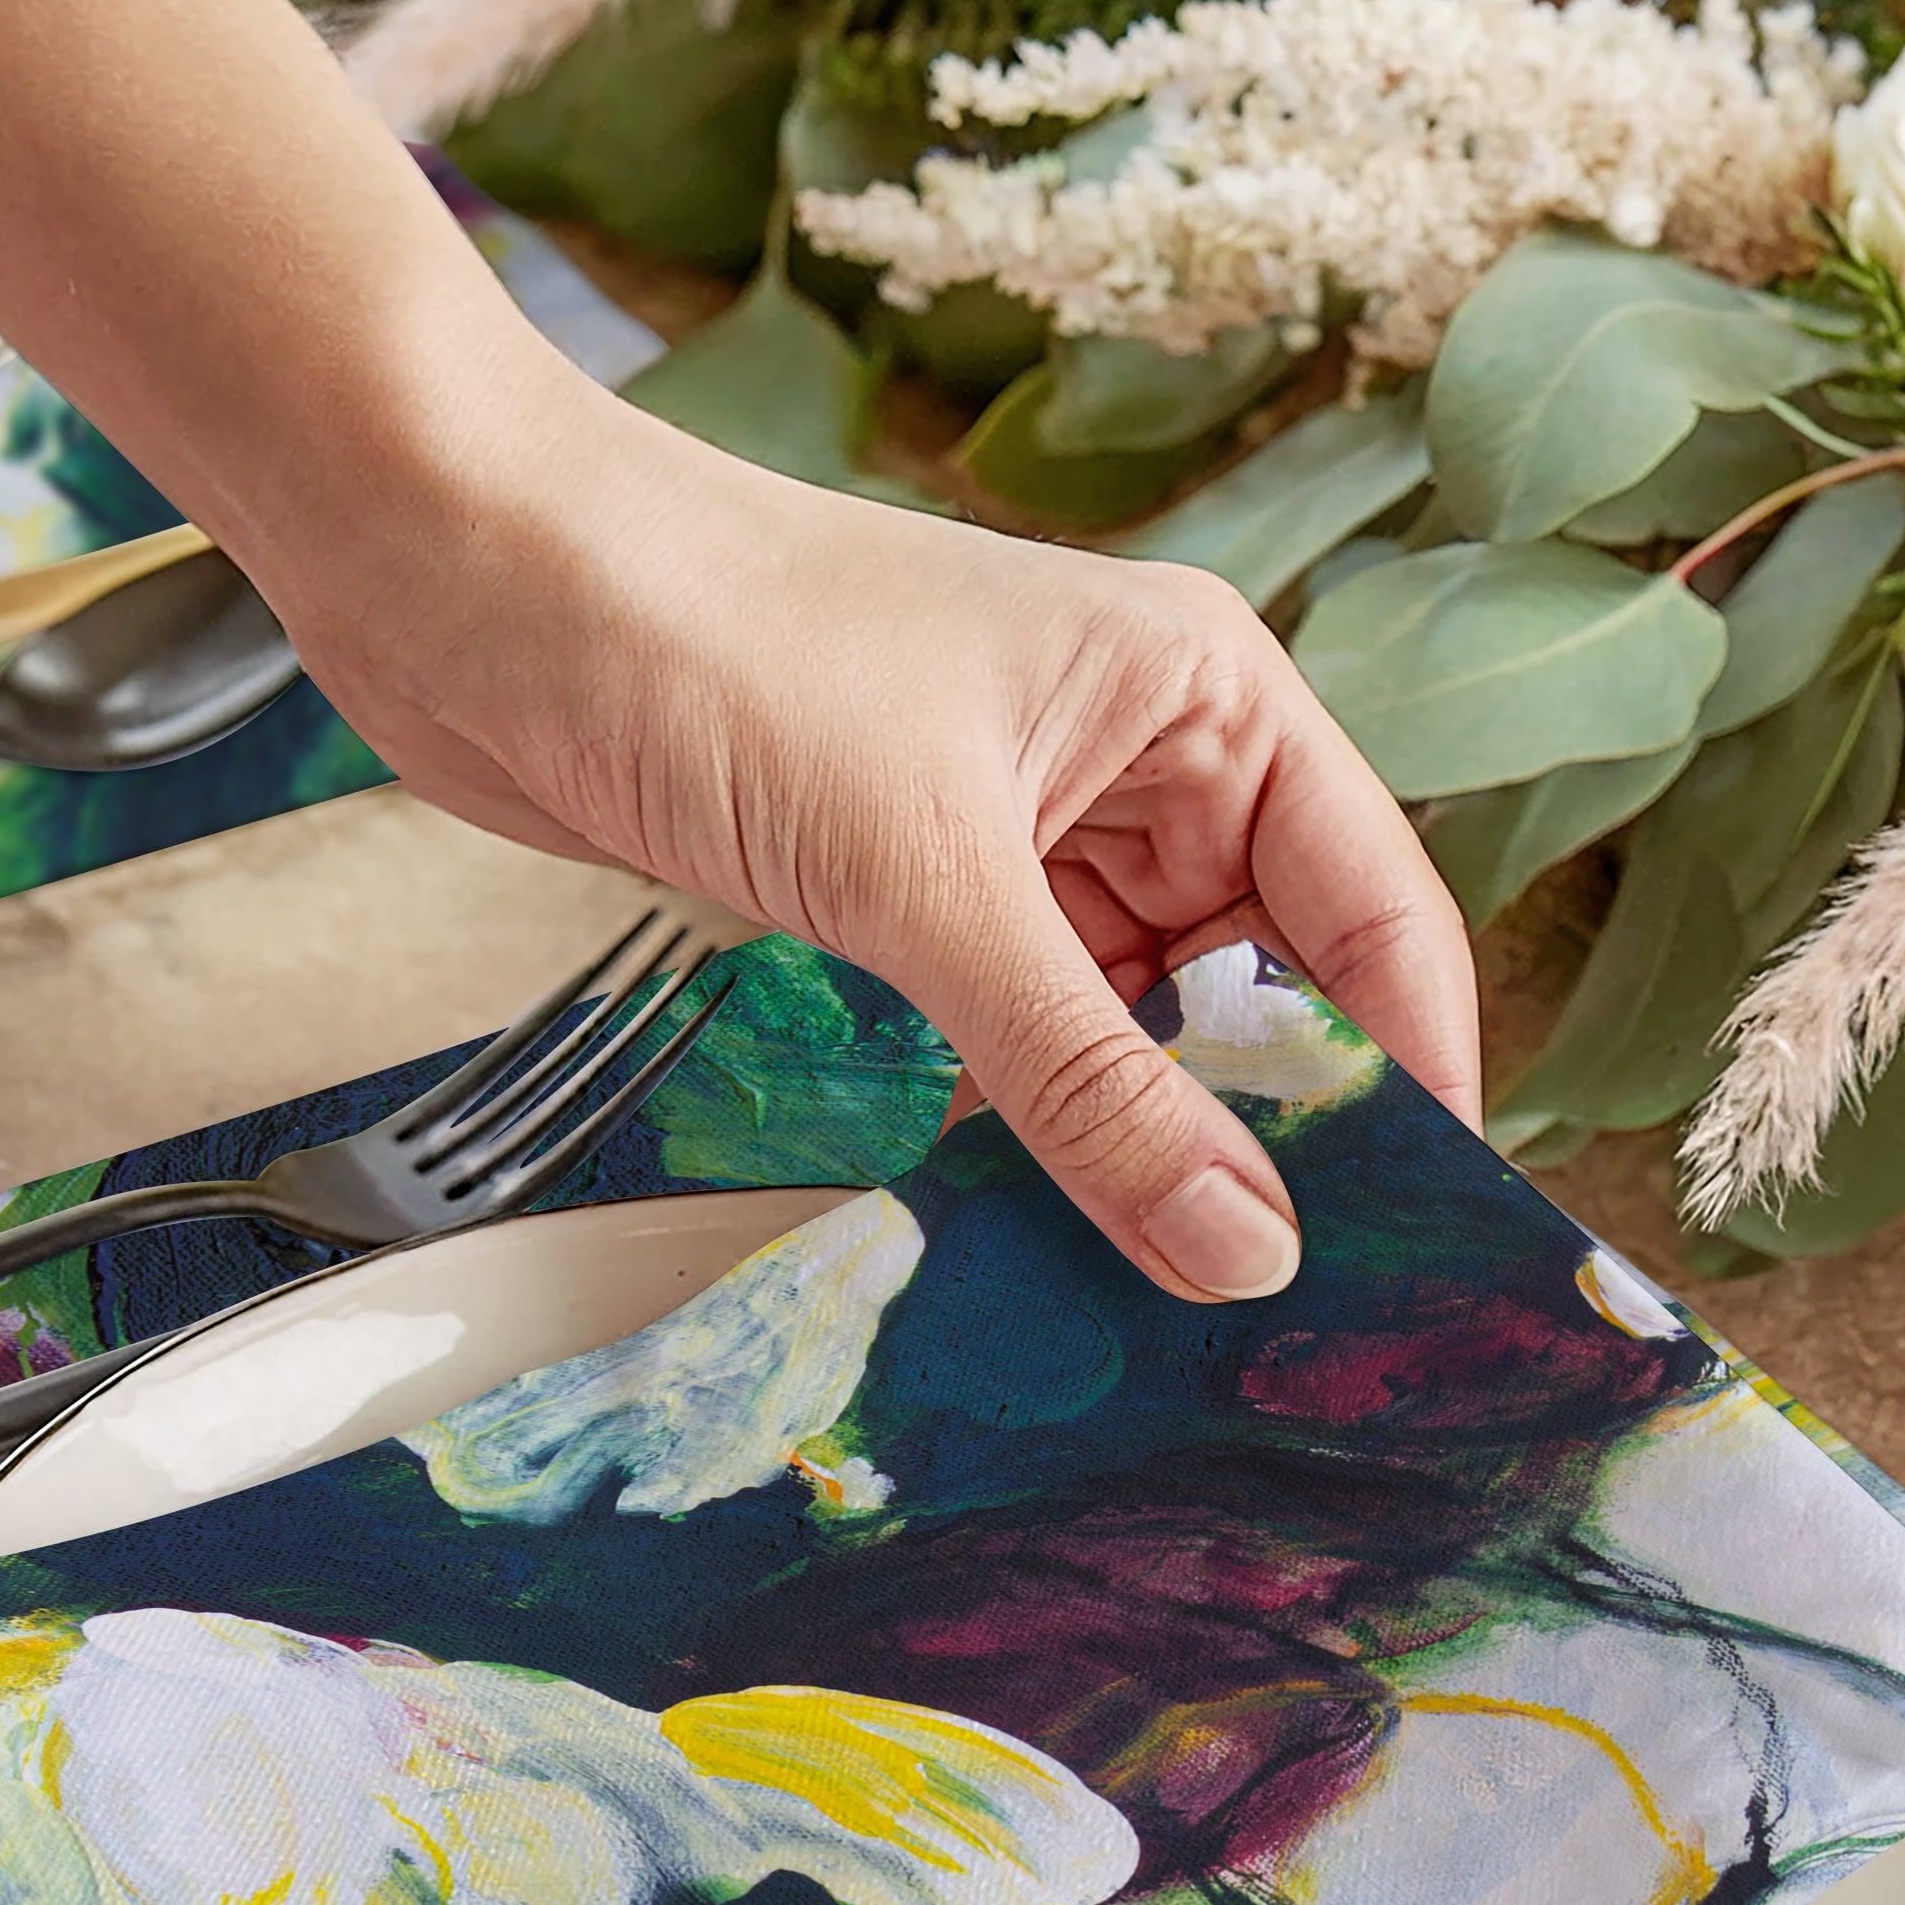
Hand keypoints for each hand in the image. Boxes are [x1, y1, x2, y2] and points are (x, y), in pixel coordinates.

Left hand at [282, 395, 1480, 1299]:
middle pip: (1269, 988)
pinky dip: (1041, 1131)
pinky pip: (1022, 1044)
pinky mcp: (905, 898)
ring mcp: (1017, 837)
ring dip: (1151, 1150)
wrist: (467, 576)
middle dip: (1283, 1138)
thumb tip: (1247, 1250)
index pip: (1375, 914)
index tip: (1437, 1251)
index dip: (1413, 1079)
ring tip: (1187, 1312)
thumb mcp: (928, 883)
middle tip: (1305, 1328)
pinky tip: (1059, 1237)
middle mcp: (1136, 765)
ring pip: (1141, 1032)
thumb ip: (1090, 1079)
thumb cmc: (710, 644)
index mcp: (1203, 698)